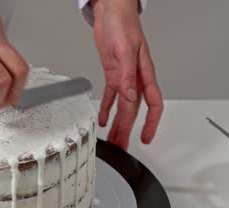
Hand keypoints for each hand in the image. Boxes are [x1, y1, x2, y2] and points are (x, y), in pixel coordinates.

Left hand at [91, 0, 162, 149]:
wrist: (111, 13)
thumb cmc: (123, 25)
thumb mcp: (125, 50)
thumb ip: (128, 76)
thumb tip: (131, 97)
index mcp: (144, 74)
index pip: (152, 104)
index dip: (150, 123)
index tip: (145, 138)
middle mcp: (135, 79)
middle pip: (133, 111)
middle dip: (128, 129)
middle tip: (123, 146)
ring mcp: (124, 78)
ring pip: (122, 107)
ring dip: (118, 123)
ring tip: (114, 139)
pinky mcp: (113, 74)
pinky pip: (111, 96)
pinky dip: (107, 109)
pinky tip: (103, 119)